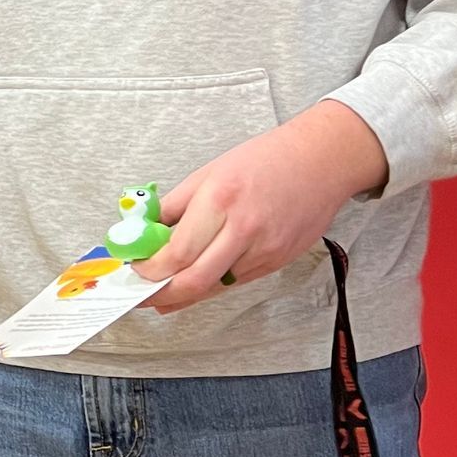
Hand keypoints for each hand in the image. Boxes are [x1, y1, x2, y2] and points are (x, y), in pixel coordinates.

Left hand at [136, 102, 388, 313]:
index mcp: (220, 200)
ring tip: (165, 289)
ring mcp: (264, 250)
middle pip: (194, 281)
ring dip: (186, 293)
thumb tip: (145, 232)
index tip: (135, 270)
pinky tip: (197, 279)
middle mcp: (243, 229)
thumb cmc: (267, 160)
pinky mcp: (278, 262)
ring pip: (215, 287)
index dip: (150, 270)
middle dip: (162, 296)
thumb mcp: (209, 172)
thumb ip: (175, 206)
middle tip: (143, 294)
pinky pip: (236, 282)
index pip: (176, 253)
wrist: (321, 161)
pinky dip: (212, 284)